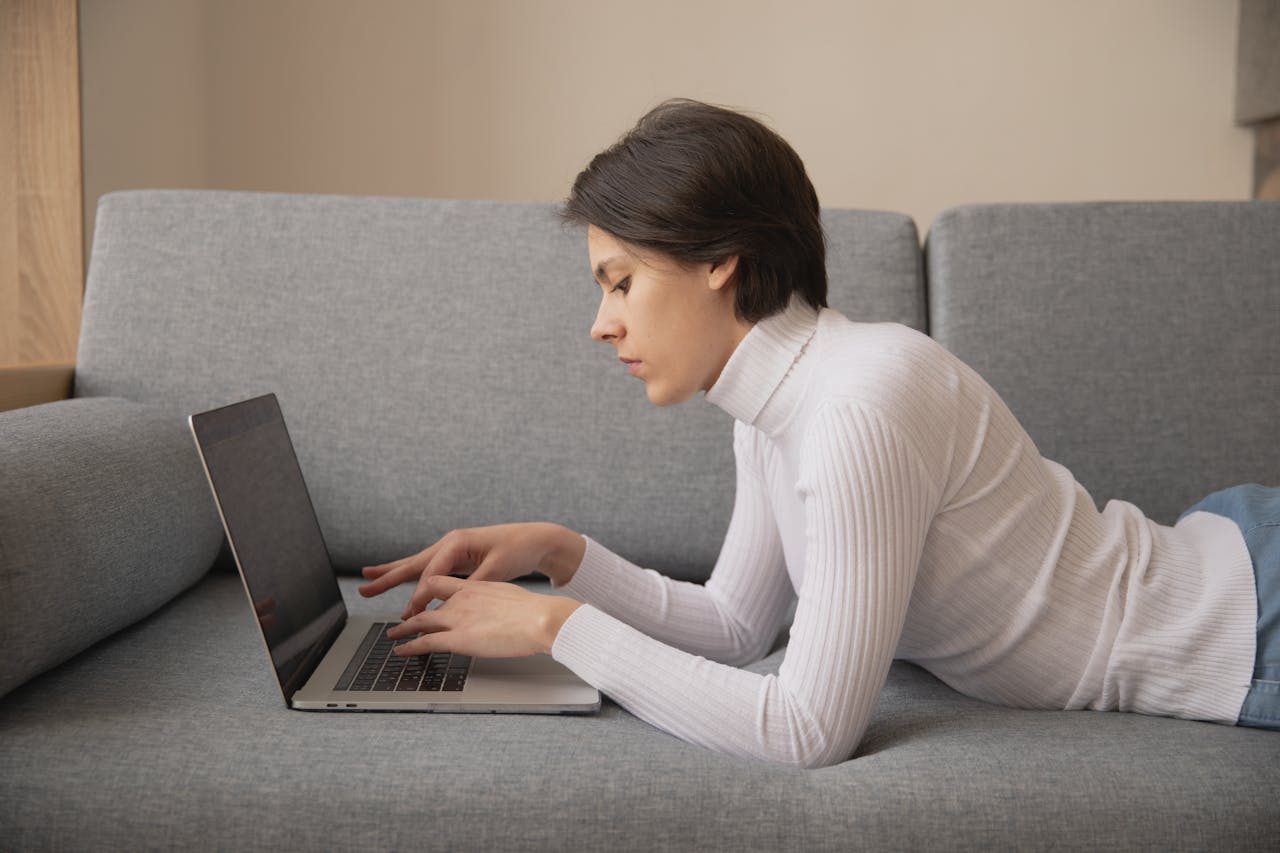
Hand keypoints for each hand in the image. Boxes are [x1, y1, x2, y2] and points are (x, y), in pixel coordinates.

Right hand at [358, 523, 585, 618]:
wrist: (535, 539)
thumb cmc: (518, 550)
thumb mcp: (496, 569)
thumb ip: (473, 586)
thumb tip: (452, 602)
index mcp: (456, 543)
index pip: (430, 575)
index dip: (419, 597)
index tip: (410, 616)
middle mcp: (449, 543)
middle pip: (413, 564)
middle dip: (388, 577)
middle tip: (365, 589)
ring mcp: (451, 548)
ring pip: (416, 565)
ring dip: (393, 573)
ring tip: (368, 578)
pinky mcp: (456, 556)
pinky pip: (428, 568)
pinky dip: (412, 575)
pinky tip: (399, 578)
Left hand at [386, 576, 580, 657]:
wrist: (540, 619)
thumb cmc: (535, 611)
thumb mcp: (511, 598)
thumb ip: (497, 604)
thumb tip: (500, 613)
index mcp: (476, 586)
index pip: (442, 583)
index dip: (428, 592)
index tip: (423, 600)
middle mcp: (462, 598)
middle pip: (427, 603)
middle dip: (412, 611)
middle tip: (402, 619)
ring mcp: (457, 618)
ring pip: (420, 621)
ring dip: (404, 630)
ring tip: (393, 636)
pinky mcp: (457, 638)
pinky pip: (424, 642)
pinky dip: (408, 647)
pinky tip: (400, 651)